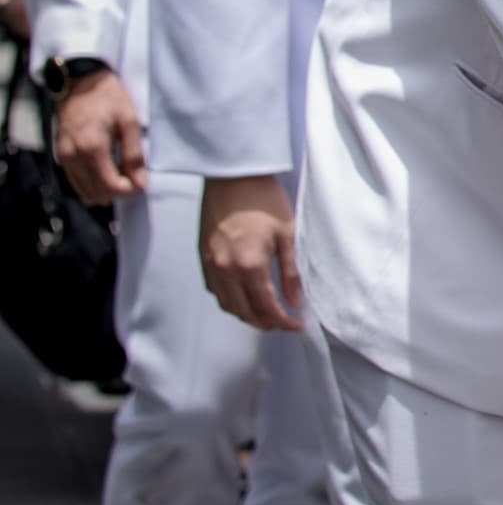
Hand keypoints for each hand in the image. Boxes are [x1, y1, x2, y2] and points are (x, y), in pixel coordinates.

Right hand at [52, 68, 145, 202]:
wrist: (79, 82)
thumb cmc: (108, 98)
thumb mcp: (129, 121)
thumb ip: (134, 154)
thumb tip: (140, 182)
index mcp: (92, 147)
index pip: (109, 186)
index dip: (128, 189)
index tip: (140, 181)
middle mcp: (73, 156)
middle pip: (96, 192)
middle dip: (117, 191)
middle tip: (133, 177)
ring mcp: (64, 156)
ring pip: (83, 190)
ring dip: (103, 190)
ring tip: (121, 174)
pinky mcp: (60, 154)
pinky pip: (74, 181)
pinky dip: (90, 184)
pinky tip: (105, 174)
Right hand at [197, 174, 302, 331]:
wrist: (231, 178)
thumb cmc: (264, 201)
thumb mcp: (287, 234)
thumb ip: (291, 272)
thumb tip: (296, 301)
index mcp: (249, 265)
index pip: (266, 306)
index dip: (283, 321)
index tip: (297, 326)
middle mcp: (225, 271)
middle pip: (244, 311)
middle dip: (265, 323)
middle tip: (284, 323)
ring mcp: (211, 266)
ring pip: (227, 305)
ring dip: (246, 315)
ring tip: (267, 316)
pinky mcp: (202, 259)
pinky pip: (215, 291)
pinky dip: (231, 302)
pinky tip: (244, 298)